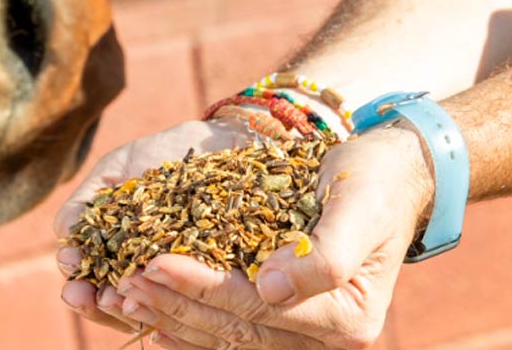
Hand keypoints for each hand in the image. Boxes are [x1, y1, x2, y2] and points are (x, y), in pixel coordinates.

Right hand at [53, 119, 263, 331]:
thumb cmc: (157, 156)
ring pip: (149, 307)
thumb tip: (63, 242)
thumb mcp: (112, 173)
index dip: (79, 289)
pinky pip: (191, 292)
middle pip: (114, 305)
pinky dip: (173, 294)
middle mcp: (145, 271)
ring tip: (118, 296)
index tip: (73, 281)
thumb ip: (83, 204)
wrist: (212, 139)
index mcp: (117, 255)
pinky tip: (158, 289)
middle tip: (87, 296)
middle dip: (96, 304)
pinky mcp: (212, 272)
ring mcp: (178, 275)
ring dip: (129, 308)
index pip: (91, 286)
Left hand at [62, 122, 434, 347]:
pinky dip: (189, 323)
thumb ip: (325, 254)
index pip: (254, 307)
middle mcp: (325, 339)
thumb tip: (272, 290)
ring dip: (172, 318)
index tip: (152, 261)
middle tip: (121, 283)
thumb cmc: (373, 182)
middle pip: (234, 330)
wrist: (390, 177)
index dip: (199, 287)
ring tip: (122, 296)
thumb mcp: (359, 206)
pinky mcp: (285, 320)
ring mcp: (304, 335)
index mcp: (345, 318)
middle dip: (174, 305)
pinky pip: (230, 331)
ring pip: (225, 337)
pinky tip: (151, 316)